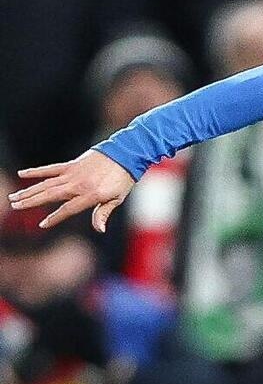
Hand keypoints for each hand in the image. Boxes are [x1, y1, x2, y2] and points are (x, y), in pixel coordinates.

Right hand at [10, 151, 135, 231]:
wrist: (127, 153)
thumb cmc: (123, 179)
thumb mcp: (117, 198)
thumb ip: (103, 213)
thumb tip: (99, 230)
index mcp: (90, 195)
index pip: (67, 209)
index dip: (55, 218)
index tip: (43, 224)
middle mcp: (78, 185)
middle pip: (50, 195)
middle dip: (31, 201)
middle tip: (15, 206)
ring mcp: (73, 173)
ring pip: (46, 184)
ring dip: (29, 190)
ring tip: (15, 196)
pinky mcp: (72, 164)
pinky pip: (50, 169)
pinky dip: (36, 171)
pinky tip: (22, 174)